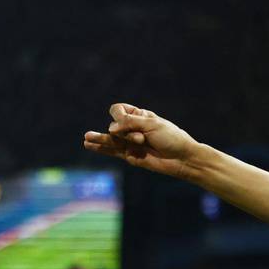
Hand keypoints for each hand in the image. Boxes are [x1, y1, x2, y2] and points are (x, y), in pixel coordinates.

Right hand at [82, 104, 202, 178]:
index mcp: (140, 116)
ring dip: (99, 139)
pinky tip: (89, 145)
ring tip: (86, 139)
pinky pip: (113, 152)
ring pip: (111, 140)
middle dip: (126, 133)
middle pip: (116, 127)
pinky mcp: (130, 157)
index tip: (125, 121)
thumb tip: (110, 130)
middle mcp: (132, 128)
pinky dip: (101, 149)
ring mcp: (131, 143)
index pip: (118, 110)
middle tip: (142, 139)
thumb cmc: (171, 138)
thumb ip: (130, 124)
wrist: (182, 158)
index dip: (118, 114)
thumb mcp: (152, 124)